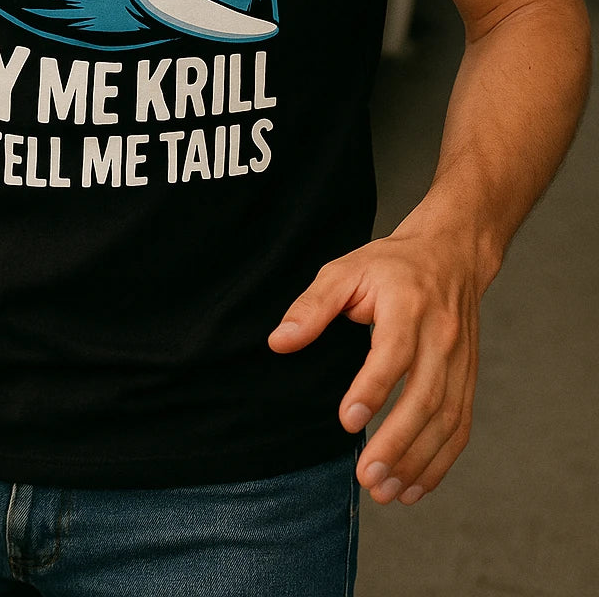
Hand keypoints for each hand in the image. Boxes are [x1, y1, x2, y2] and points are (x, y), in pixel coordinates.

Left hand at [268, 227, 484, 504]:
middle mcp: (441, 335)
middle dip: (397, 443)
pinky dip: (440, 461)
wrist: (452, 255)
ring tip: (386, 492)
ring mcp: (461, 360)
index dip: (374, 388)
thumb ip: (312, 305)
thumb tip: (279, 341)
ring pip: (447, 419)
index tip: (348, 422)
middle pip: (426, 396)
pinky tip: (414, 486)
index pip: (395, 352)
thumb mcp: (345, 270)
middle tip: (367, 478)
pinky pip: (460, 426)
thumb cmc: (390, 265)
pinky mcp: (469, 378)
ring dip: (418, 461)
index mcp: (408, 304)